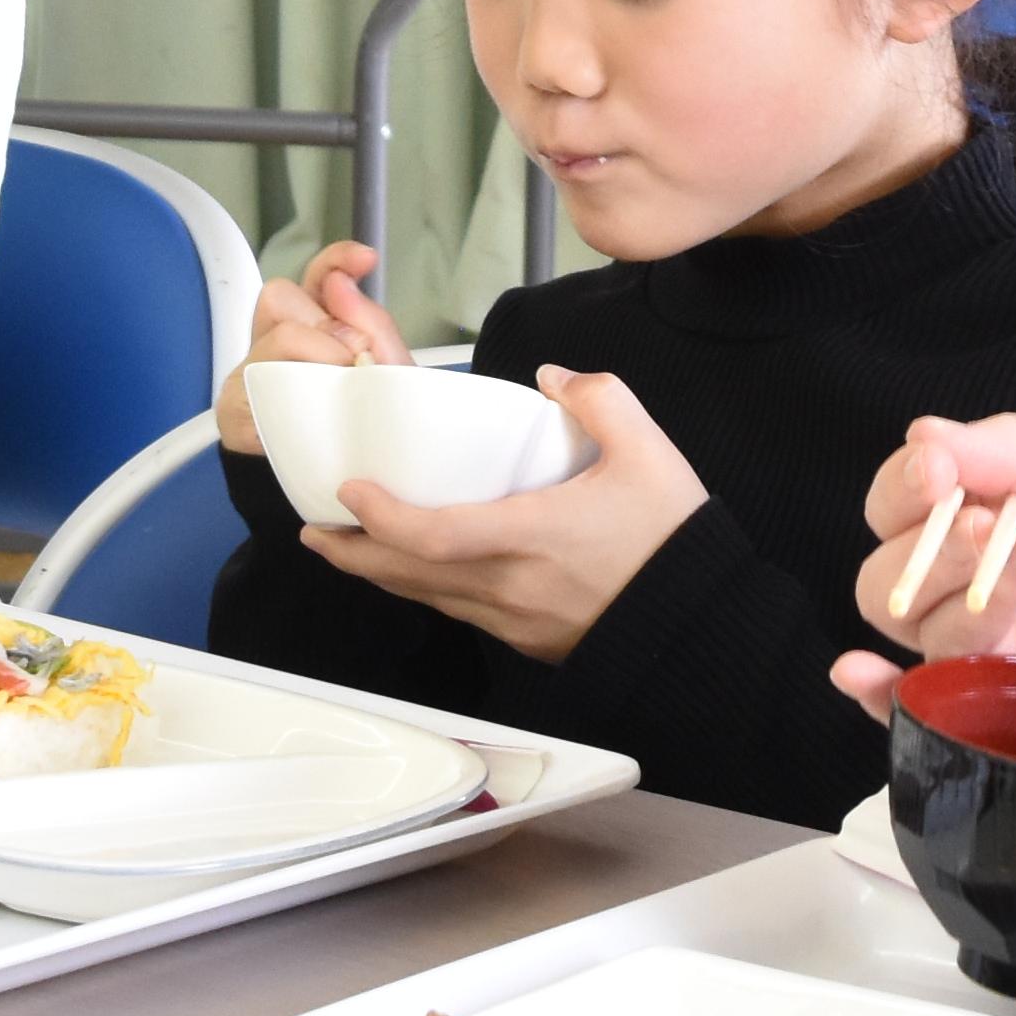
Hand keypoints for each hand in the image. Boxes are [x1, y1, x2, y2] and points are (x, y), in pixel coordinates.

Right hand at [213, 244, 413, 455]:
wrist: (338, 494)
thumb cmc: (363, 430)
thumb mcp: (387, 380)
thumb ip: (373, 328)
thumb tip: (341, 283)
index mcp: (315, 328)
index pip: (316, 277)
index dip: (335, 260)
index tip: (366, 260)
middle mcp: (275, 341)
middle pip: (281, 297)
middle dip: (324, 323)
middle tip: (353, 360)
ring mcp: (251, 373)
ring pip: (273, 336)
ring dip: (315, 354)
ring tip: (339, 388)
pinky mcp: (235, 409)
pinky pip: (255, 384)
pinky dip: (289, 391)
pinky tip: (309, 410)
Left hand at [302, 367, 698, 665]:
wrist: (701, 625)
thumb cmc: (674, 544)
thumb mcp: (647, 453)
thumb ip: (598, 400)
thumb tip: (551, 379)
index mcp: (533, 536)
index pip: (436, 535)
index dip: (384, 516)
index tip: (350, 490)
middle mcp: (511, 585)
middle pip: (410, 576)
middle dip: (354, 552)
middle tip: (314, 529)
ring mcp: (513, 618)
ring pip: (427, 598)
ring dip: (379, 573)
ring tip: (344, 547)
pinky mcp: (523, 636)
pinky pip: (455, 610)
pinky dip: (420, 589)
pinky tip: (411, 571)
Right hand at [813, 417, 1015, 728]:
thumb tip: (924, 436)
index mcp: (1003, 515)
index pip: (903, 502)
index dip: (907, 491)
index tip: (942, 479)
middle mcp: (987, 587)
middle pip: (891, 577)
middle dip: (933, 551)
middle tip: (997, 533)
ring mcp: (1001, 658)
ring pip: (915, 638)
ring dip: (953, 604)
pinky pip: (927, 719)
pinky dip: (885, 700)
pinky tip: (875, 679)